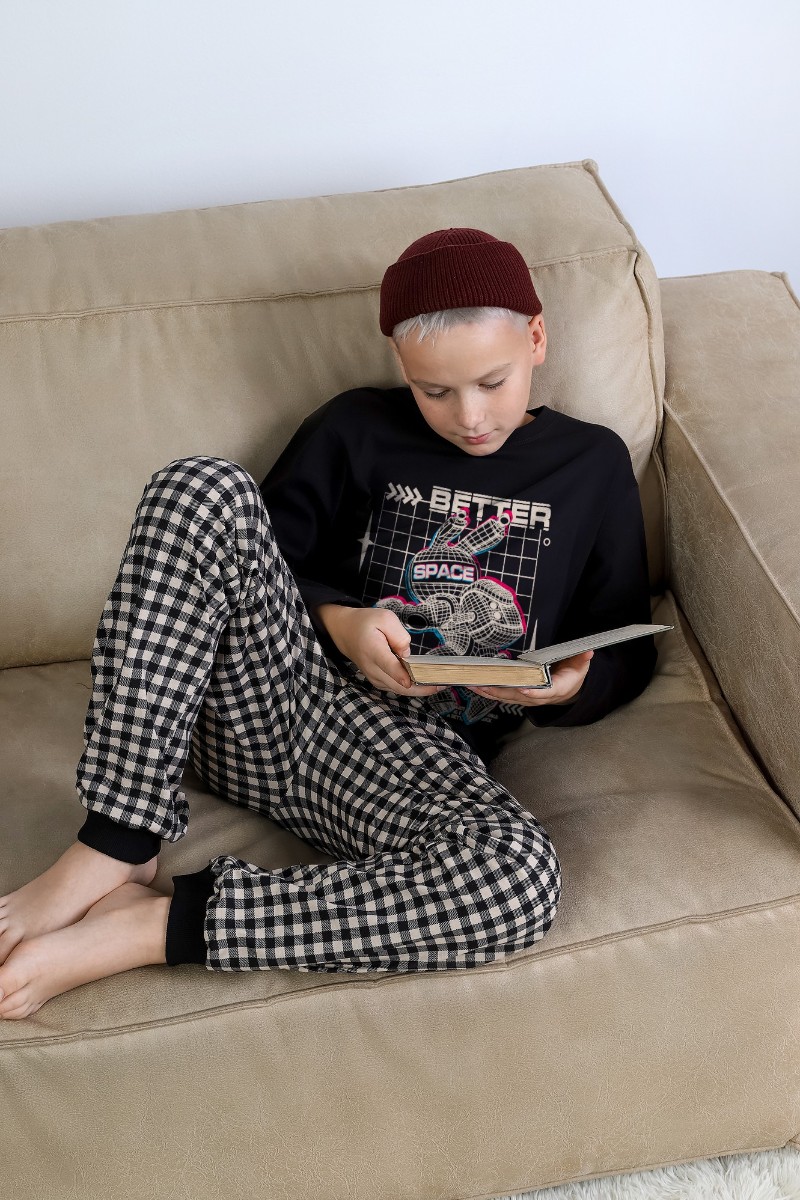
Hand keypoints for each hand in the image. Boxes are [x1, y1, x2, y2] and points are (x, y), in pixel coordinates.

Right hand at [314, 604, 449, 696]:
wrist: (346, 632)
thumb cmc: (366, 623)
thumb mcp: (384, 618)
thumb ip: (399, 635)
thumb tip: (407, 654)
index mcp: (373, 650)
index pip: (389, 666)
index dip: (402, 675)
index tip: (416, 681)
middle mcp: (373, 668)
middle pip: (398, 685)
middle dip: (422, 688)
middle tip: (443, 684)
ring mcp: (374, 677)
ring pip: (399, 690)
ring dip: (419, 690)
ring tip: (440, 684)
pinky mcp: (378, 681)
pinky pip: (397, 688)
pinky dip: (412, 688)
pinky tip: (427, 683)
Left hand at [468, 650, 593, 707]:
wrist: (568, 690)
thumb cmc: (572, 675)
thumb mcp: (580, 665)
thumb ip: (582, 658)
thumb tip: (588, 651)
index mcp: (557, 688)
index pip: (545, 692)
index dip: (534, 692)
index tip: (524, 689)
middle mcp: (539, 697)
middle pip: (518, 695)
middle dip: (500, 690)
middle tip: (485, 682)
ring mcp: (527, 699)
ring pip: (506, 697)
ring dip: (488, 690)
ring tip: (472, 683)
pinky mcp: (518, 697)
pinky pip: (501, 695)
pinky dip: (488, 691)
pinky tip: (475, 685)